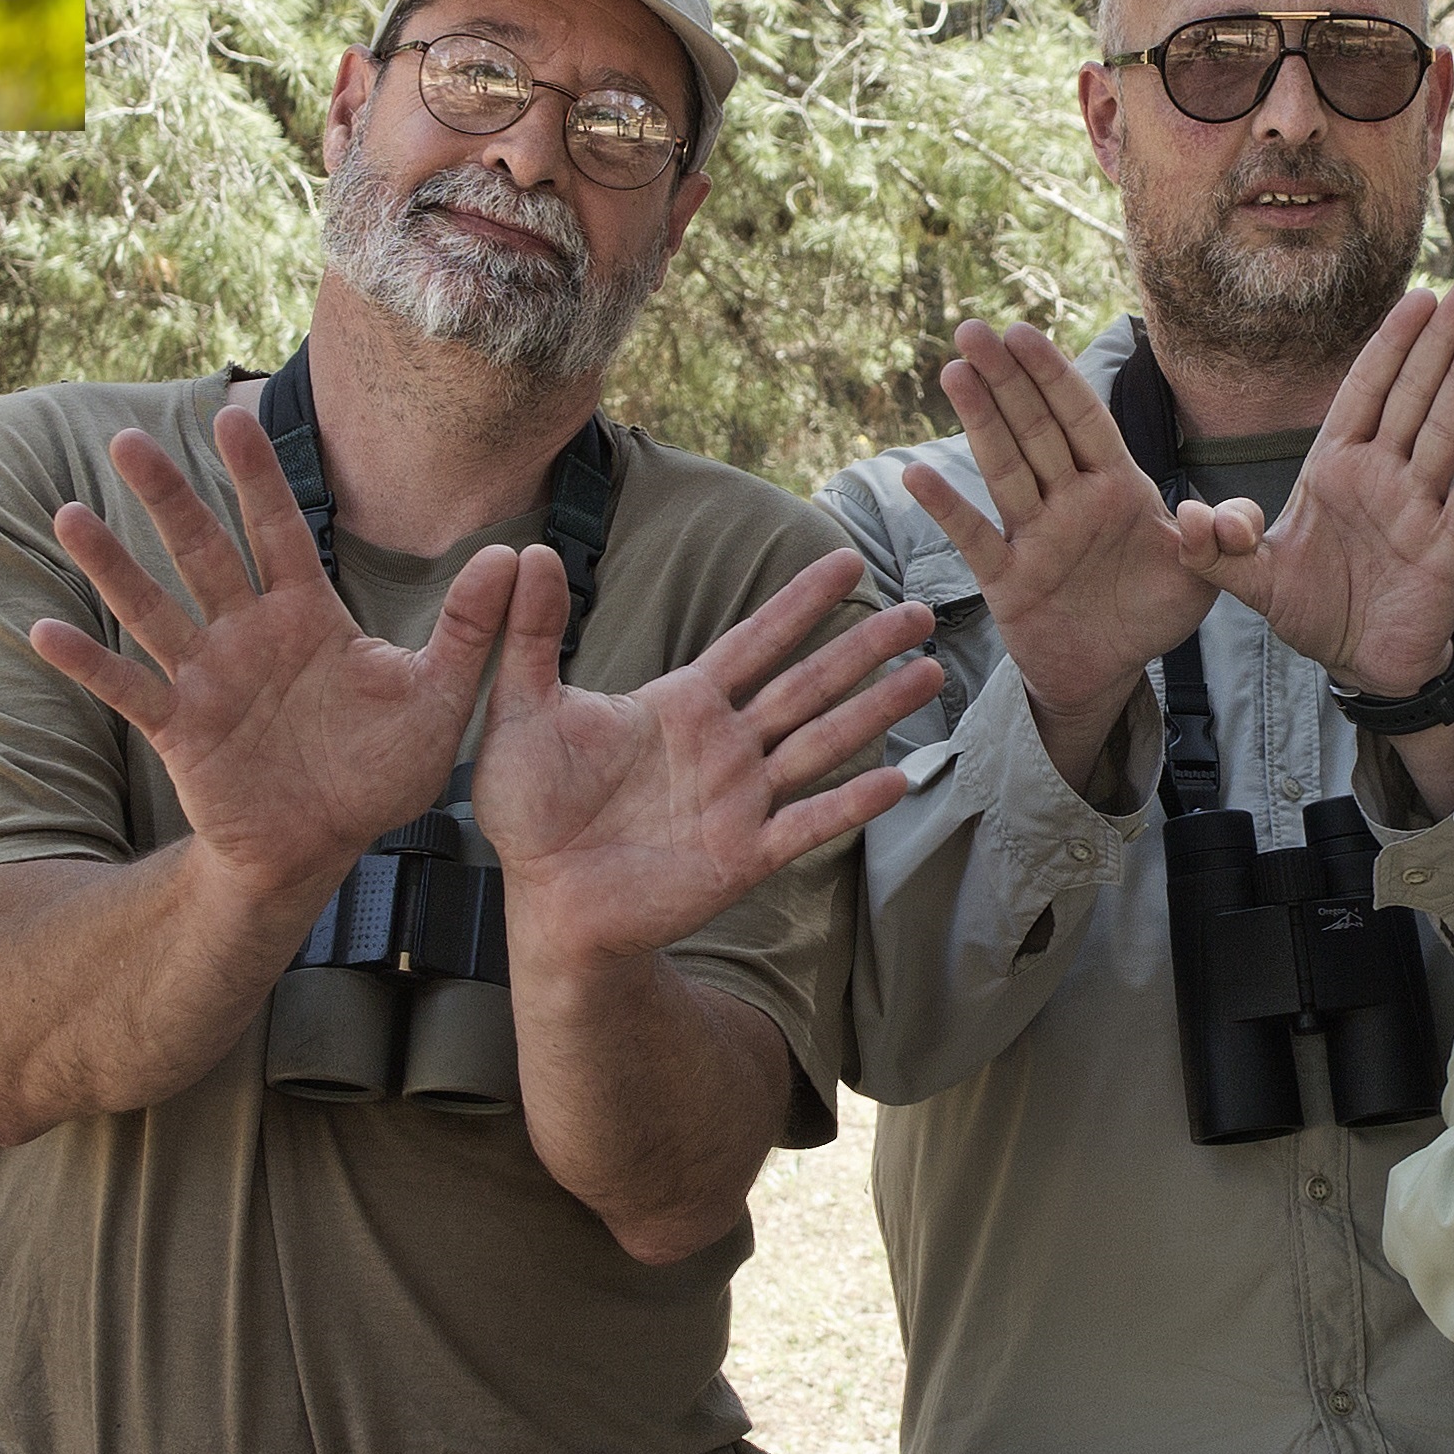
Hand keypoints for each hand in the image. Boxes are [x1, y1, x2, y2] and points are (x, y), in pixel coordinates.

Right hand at [29, 406, 516, 898]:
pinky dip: (90, 662)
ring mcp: (208, 678)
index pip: (279, 531)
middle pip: (204, 553)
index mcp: (307, 616)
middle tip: (130, 440)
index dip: (255, 477)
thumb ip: (470, 630)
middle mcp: (248, 634)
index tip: (233, 417)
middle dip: (170, 499)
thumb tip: (516, 557)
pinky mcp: (181, 729)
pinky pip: (129, 689)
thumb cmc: (380, 770)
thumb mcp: (439, 699)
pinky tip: (46, 630)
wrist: (327, 844)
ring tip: (71, 516)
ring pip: (153, 609)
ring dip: (113, 565)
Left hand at [474, 546, 941, 964]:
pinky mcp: (743, 854)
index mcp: (684, 704)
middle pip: (810, 684)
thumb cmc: (532, 810)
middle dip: (865, 648)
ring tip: (931, 675)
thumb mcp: (523, 709)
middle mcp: (726, 746)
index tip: (849, 559)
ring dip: (877, 710)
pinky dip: (850, 804)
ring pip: (824, 742)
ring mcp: (741, 800)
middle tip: (921, 613)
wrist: (544, 900)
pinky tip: (897, 779)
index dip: (802, 601)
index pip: (756, 640)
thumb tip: (533, 553)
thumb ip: (531, 635)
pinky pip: (807, 823)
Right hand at [903, 320, 1214, 757]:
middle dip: (1006, 378)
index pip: (1083, 417)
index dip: (1054, 374)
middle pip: (1035, 429)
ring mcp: (1035, 536)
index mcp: (1116, 486)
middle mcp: (1069, 501)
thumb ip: (1223, 537)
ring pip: (1004, 468)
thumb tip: (1206, 514)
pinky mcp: (1008, 578)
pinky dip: (947, 509)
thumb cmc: (1154, 611)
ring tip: (954, 372)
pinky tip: (917, 475)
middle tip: (973, 329)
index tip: (1024, 332)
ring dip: (979, 422)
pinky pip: (975, 538)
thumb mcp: (1206, 576)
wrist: (1111, 670)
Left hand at [1179, 277, 1453, 695]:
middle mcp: (1381, 477)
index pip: (1364, 392)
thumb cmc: (1311, 610)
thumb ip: (1218, 549)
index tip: (1416, 299)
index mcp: (1335, 469)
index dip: (1390, 344)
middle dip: (1439, 340)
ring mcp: (1417, 508)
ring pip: (1445, 430)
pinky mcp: (1445, 547)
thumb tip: (1184, 518)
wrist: (1358, 663)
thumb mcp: (1252, 581)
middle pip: (1412, 395)